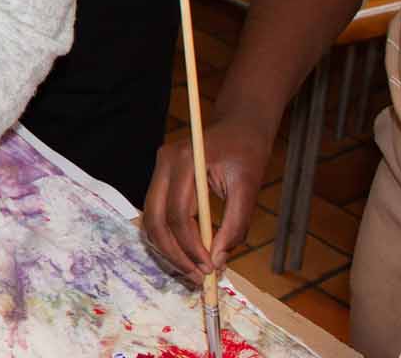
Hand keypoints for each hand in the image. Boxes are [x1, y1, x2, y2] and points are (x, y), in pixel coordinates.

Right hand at [142, 112, 275, 279]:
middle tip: (197, 276)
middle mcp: (163, 164)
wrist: (238, 124)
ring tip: (192, 269)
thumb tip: (219, 259)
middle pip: (156, 219)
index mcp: (184, 161)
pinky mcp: (160, 177)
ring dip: (168, 248)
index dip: (192, 246)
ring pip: (151, 219)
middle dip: (175, 253)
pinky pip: (156, 213)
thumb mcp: (249, 187)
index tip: (210, 268)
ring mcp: (157, 169)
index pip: (178, 214)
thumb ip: (235, 224)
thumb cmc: (246, 151)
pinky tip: (186, 251)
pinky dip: (167, 236)